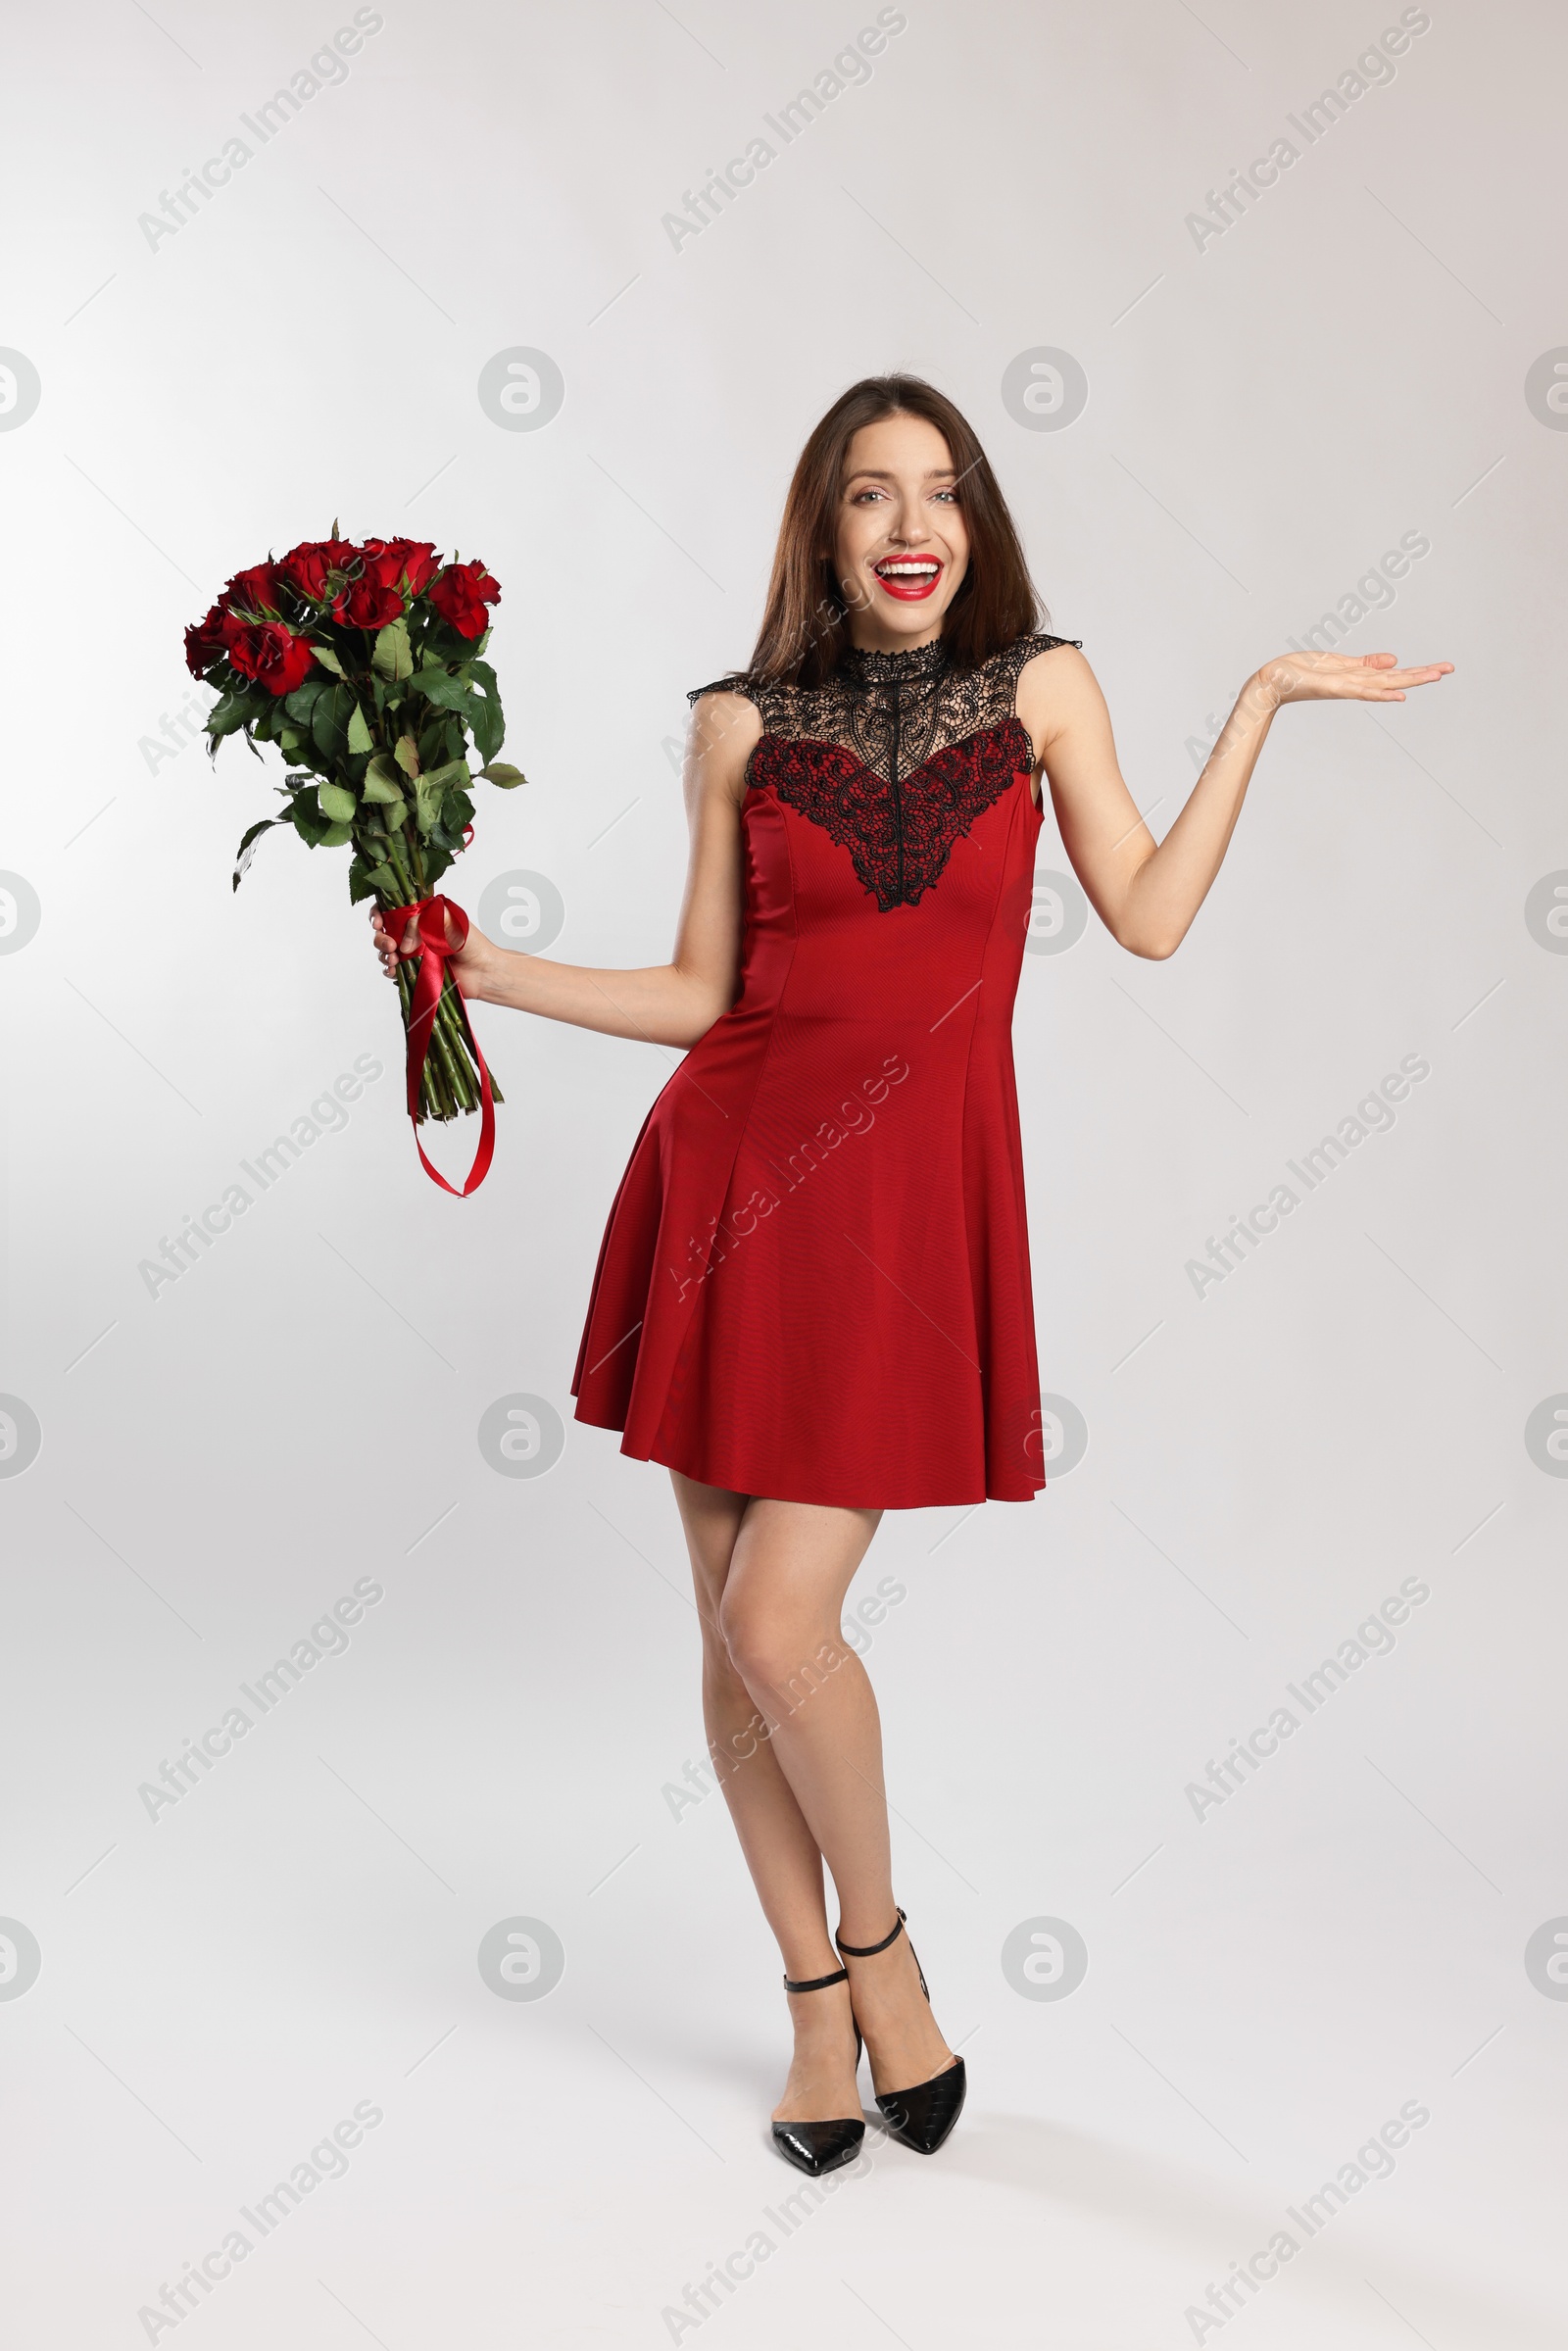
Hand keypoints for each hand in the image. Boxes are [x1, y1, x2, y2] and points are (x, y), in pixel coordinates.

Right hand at [369, 903, 495, 999]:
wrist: (484, 972)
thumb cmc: (472, 943)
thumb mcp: (447, 923)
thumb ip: (422, 925)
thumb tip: (403, 945)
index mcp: (422, 915)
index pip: (393, 909)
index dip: (380, 914)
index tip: (378, 923)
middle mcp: (415, 933)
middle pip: (385, 931)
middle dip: (380, 937)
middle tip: (390, 945)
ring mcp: (414, 953)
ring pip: (387, 951)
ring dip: (384, 954)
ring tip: (393, 959)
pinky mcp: (415, 971)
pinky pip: (395, 971)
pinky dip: (390, 971)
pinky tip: (394, 971)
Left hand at [1254, 649, 1453, 709]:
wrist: (1274, 680)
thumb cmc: (1301, 671)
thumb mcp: (1339, 662)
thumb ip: (1367, 662)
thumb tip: (1395, 659)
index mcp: (1359, 676)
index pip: (1395, 674)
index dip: (1419, 671)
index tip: (1443, 667)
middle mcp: (1357, 684)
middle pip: (1397, 680)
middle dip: (1424, 674)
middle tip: (1450, 669)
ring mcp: (1347, 687)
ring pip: (1385, 685)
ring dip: (1411, 681)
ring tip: (1435, 676)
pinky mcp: (1334, 688)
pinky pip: (1362, 692)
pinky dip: (1381, 694)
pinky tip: (1399, 696)